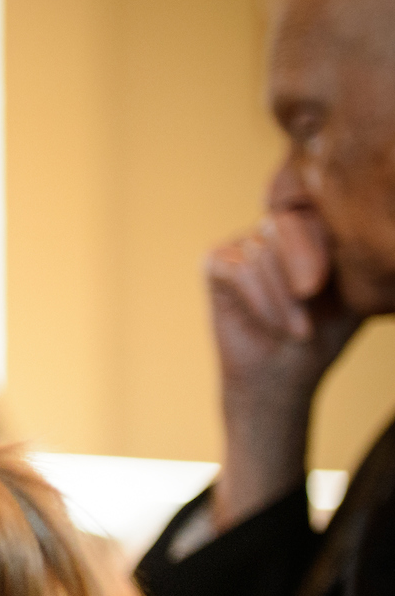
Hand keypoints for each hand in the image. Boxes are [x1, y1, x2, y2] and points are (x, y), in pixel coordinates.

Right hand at [205, 210, 362, 525]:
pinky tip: (277, 327)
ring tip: (295, 331)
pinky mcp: (216, 266)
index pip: (323, 210)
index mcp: (317, 231)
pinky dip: (259, 298)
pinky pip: (233, 265)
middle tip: (312, 313)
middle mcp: (281, 230)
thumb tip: (378, 255)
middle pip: (291, 222)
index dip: (325, 244)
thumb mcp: (348, 304)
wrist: (282, 386)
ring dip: (282, 295)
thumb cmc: (319, 348)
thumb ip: (353, 273)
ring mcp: (245, 247)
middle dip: (305, 268)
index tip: (331, 294)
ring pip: (262, 246)